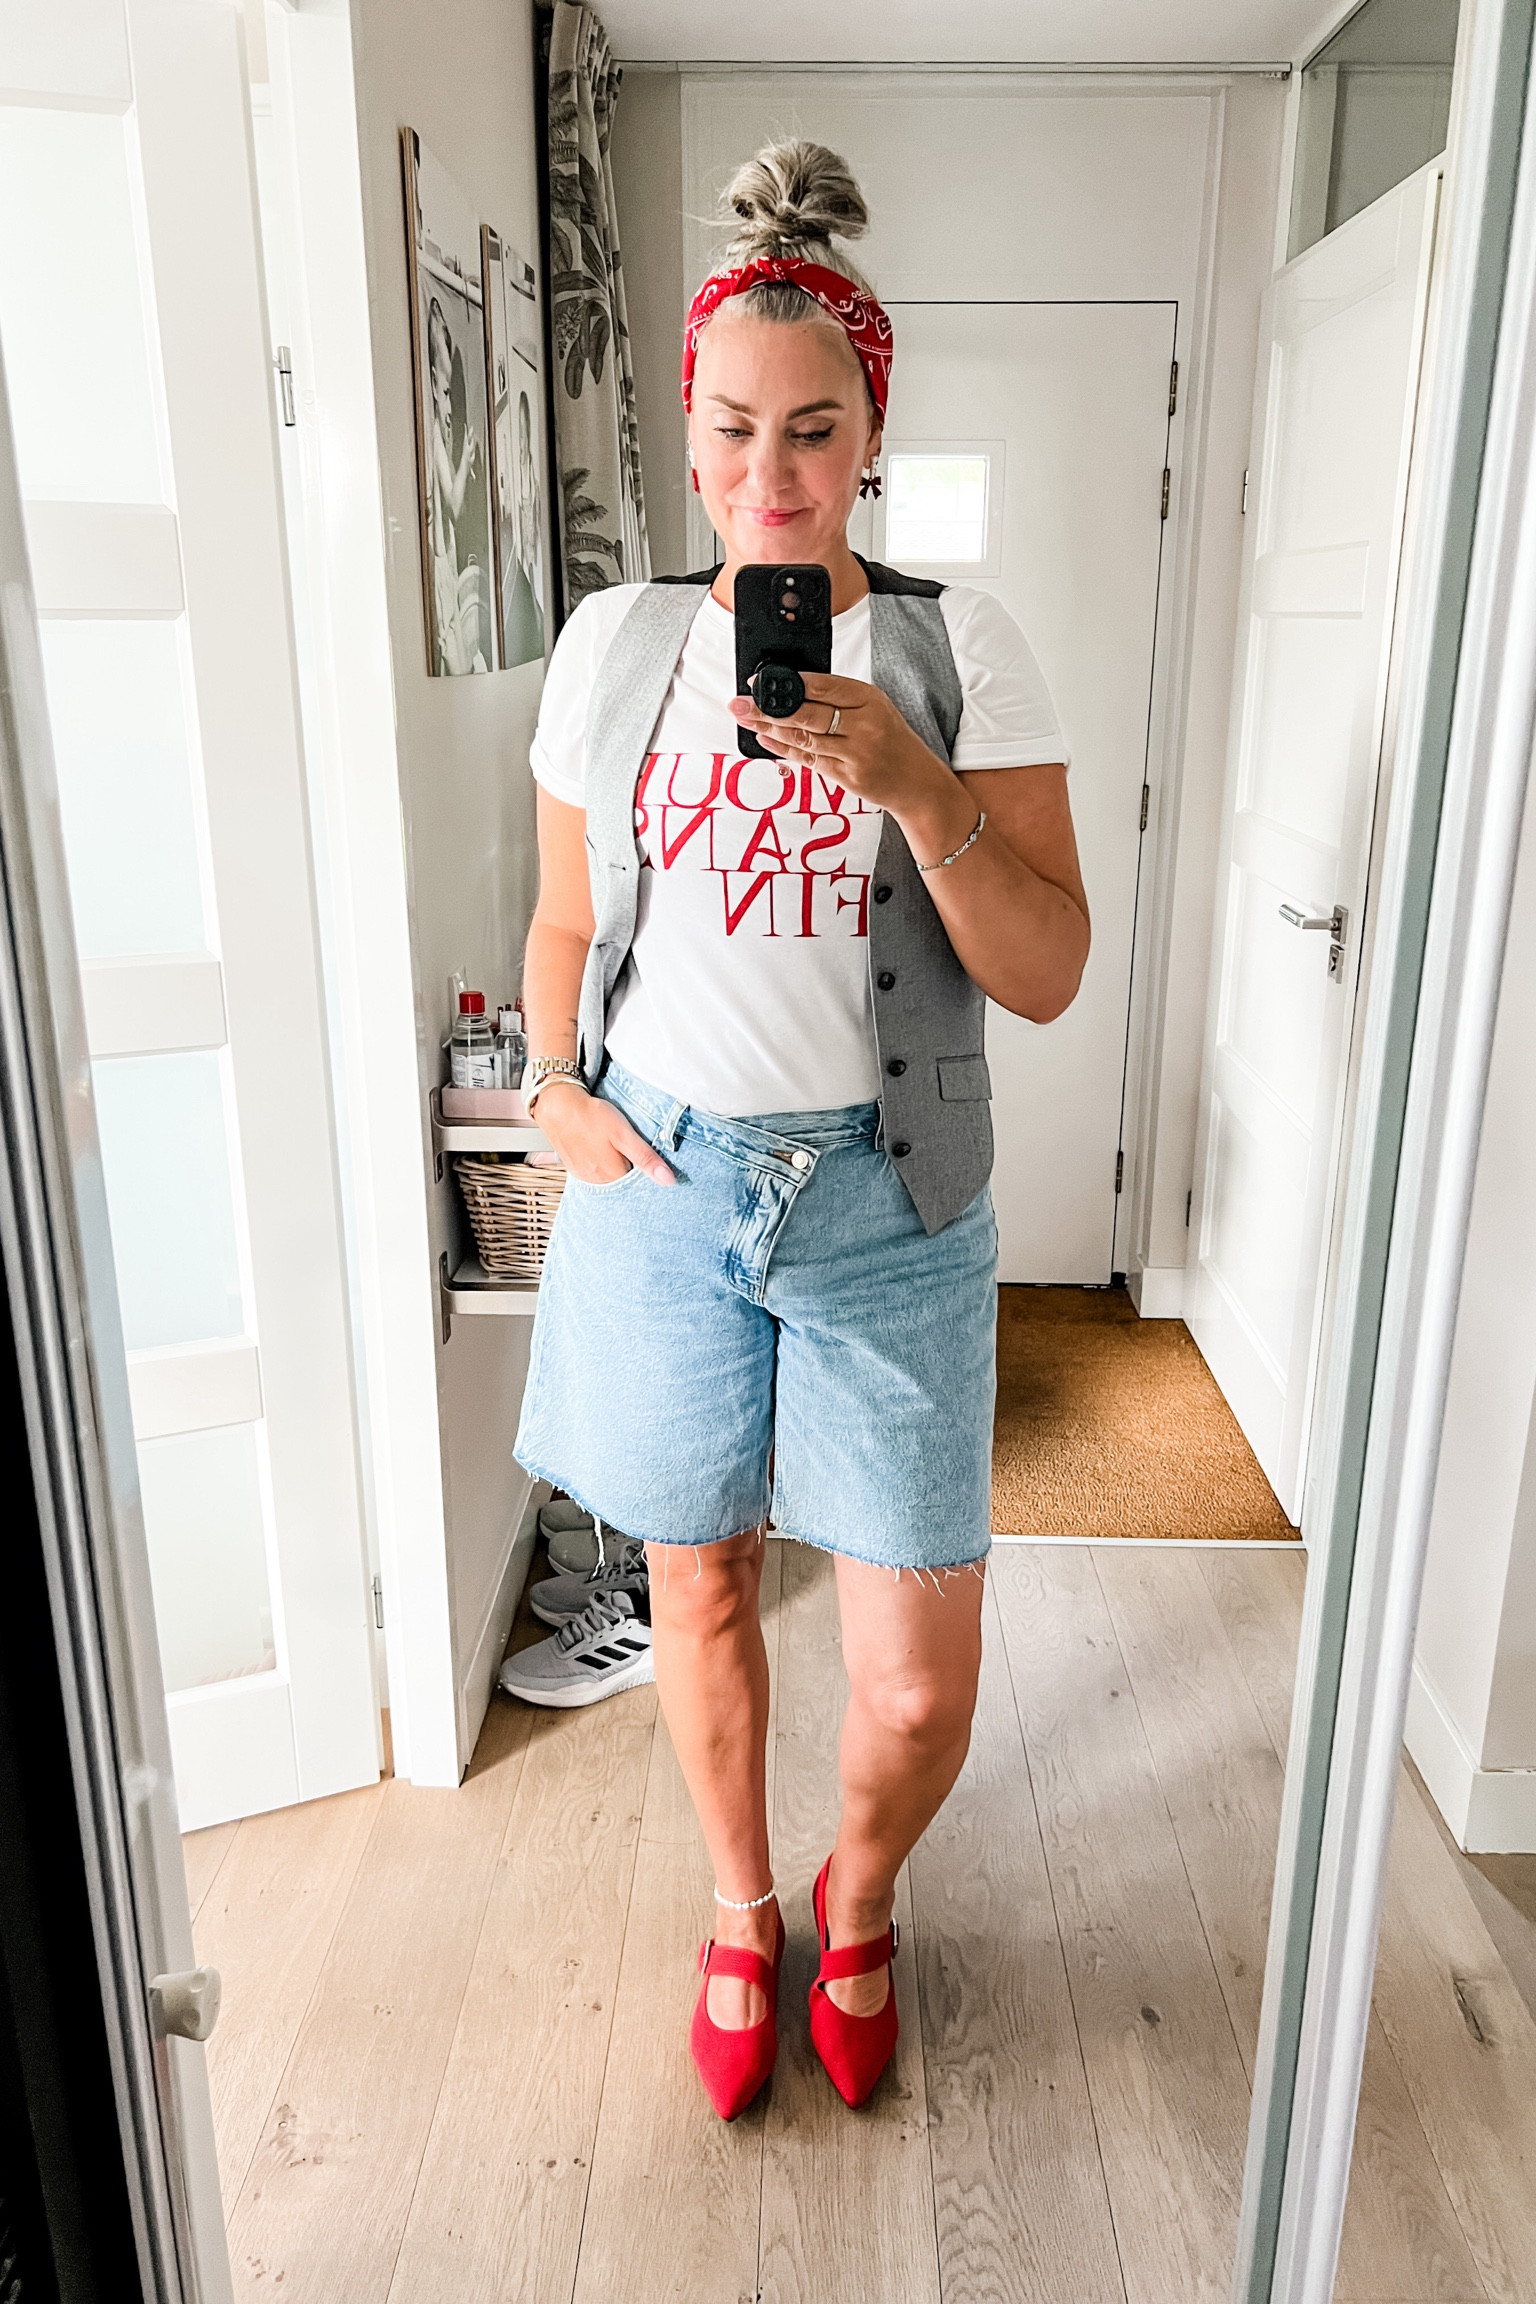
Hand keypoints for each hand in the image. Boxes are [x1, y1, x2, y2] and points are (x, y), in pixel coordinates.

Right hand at [533, 1080, 674, 1186]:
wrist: (557, 1105)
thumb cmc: (590, 1115)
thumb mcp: (624, 1134)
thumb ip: (645, 1158)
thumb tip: (668, 1180)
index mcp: (612, 1175)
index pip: (639, 1183)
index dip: (645, 1169)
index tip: (644, 1154)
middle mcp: (597, 1181)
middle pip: (623, 1181)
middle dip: (630, 1167)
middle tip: (626, 1145)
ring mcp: (584, 1176)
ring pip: (609, 1177)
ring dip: (615, 1165)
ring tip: (612, 1145)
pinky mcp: (575, 1168)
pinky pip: (595, 1172)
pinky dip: (601, 1164)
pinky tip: (600, 1148)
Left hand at [730, 671, 950, 815]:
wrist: (916, 782)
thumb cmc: (892, 741)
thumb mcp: (874, 708)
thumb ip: (839, 698)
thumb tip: (792, 689)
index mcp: (870, 699)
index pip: (822, 685)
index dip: (788, 683)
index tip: (760, 681)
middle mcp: (864, 725)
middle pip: (807, 713)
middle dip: (768, 707)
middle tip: (741, 702)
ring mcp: (856, 753)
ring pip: (804, 738)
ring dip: (770, 728)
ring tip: (745, 719)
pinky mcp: (848, 777)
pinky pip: (809, 760)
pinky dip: (783, 749)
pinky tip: (765, 740)